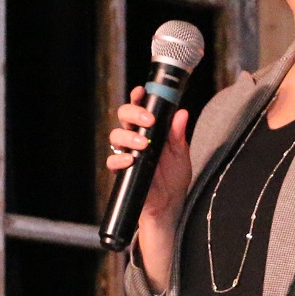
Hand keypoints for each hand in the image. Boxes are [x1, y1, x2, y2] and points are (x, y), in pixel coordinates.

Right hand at [106, 86, 192, 222]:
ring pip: (115, 135)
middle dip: (133, 113)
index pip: (140, 108)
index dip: (137, 97)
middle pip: (123, 115)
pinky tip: (130, 161)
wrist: (169, 204)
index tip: (141, 91)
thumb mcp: (180, 153)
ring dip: (128, 137)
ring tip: (143, 145)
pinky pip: (112, 161)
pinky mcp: (121, 171)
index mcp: (149, 129)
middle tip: (148, 120)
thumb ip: (178, 134)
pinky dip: (120, 160)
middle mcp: (135, 137)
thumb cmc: (174, 176)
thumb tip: (181, 113)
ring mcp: (126, 153)